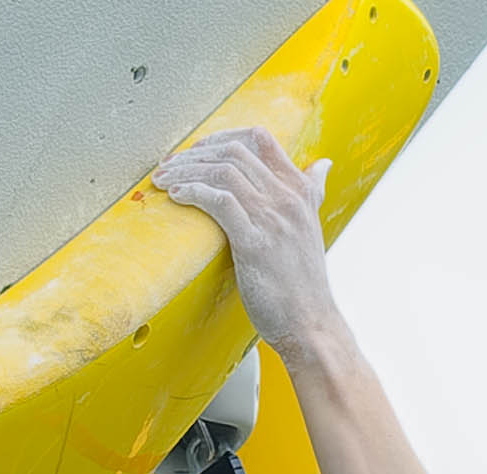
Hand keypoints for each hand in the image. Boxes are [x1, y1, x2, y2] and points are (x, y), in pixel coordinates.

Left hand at [154, 128, 342, 356]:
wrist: (311, 323)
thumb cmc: (304, 282)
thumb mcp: (312, 227)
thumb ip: (312, 193)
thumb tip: (322, 165)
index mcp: (300, 190)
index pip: (260, 139)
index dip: (222, 137)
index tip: (198, 150)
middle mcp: (288, 198)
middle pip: (234, 151)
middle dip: (194, 154)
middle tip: (170, 165)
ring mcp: (272, 218)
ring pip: (223, 172)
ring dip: (186, 171)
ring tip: (164, 180)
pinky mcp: (255, 243)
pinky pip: (219, 201)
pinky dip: (193, 192)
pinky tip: (177, 196)